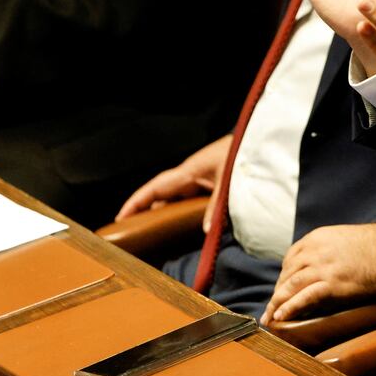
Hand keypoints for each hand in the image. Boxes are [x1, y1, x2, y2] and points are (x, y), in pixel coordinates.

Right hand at [114, 134, 231, 223]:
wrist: (256, 141)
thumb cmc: (241, 152)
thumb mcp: (229, 180)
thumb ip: (216, 206)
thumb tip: (205, 232)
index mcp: (188, 171)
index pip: (154, 188)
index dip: (135, 202)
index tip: (120, 218)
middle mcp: (188, 175)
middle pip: (160, 194)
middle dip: (144, 211)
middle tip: (131, 232)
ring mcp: (197, 178)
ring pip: (173, 197)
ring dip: (162, 212)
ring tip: (150, 234)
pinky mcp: (208, 182)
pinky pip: (187, 198)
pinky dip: (179, 211)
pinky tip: (179, 226)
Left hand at [261, 222, 375, 324]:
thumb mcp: (346, 240)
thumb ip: (331, 250)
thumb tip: (326, 266)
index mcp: (318, 237)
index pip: (291, 258)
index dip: (284, 276)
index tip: (282, 288)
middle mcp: (315, 250)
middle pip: (287, 273)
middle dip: (277, 292)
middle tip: (271, 308)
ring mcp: (322, 267)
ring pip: (290, 286)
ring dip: (277, 303)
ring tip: (270, 318)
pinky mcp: (332, 284)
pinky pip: (304, 297)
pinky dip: (290, 308)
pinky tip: (281, 317)